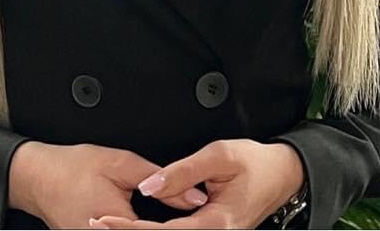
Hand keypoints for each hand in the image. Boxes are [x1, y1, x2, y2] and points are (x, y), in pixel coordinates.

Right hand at [8, 141, 210, 229]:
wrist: (39, 178)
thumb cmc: (74, 168)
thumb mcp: (121, 163)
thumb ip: (159, 179)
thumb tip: (193, 195)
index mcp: (118, 224)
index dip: (185, 225)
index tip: (204, 218)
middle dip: (171, 227)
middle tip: (194, 219)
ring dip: (155, 227)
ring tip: (177, 219)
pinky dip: (139, 227)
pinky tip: (150, 222)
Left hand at [89, 138, 305, 228]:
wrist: (283, 174)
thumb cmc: (256, 162)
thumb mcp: (219, 156)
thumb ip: (182, 172)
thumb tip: (148, 187)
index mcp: (215, 224)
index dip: (129, 229)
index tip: (103, 220)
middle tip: (95, 224)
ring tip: (109, 224)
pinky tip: (136, 225)